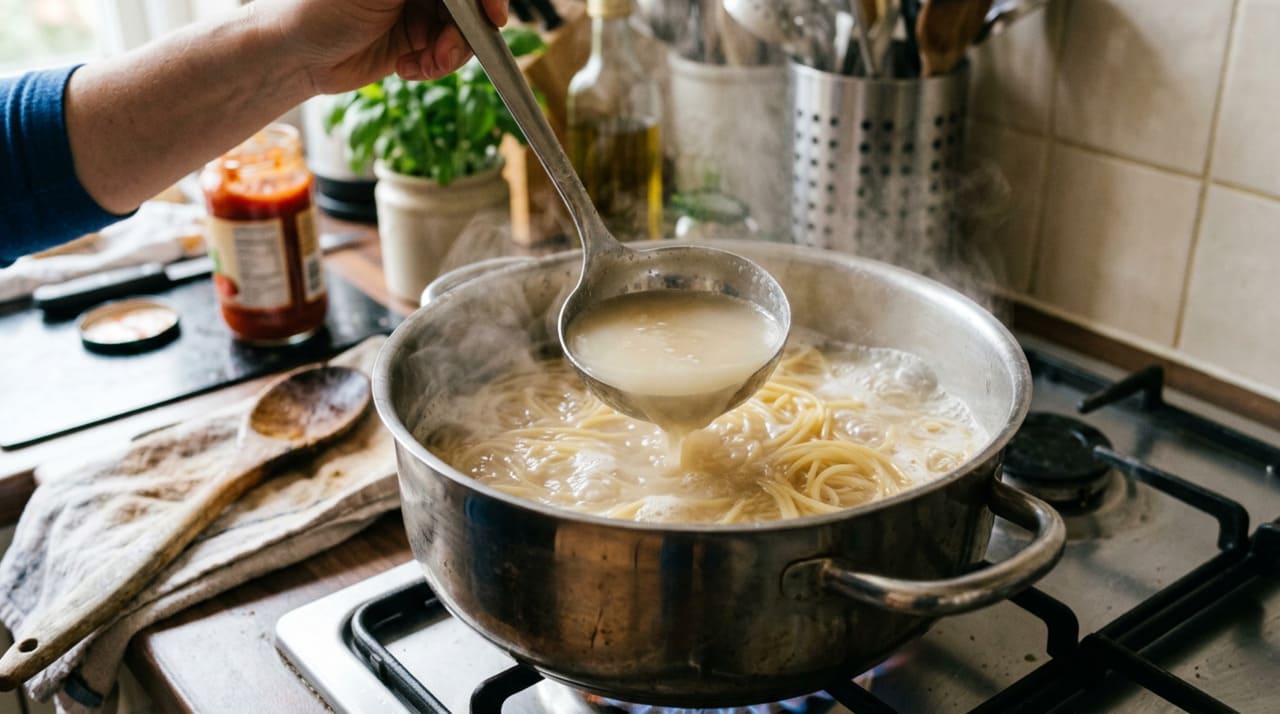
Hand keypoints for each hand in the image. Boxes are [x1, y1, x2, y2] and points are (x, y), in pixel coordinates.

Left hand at [257, 0, 509, 93]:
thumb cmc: (322, 7)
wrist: (295, 55)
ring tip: (424, 65)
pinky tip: (408, 69)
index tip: (493, 16)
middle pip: (469, 6)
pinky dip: (436, 66)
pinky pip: (447, 56)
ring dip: (451, 54)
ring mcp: (419, 11)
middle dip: (466, 33)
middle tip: (447, 53)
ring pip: (464, 33)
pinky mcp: (416, 42)